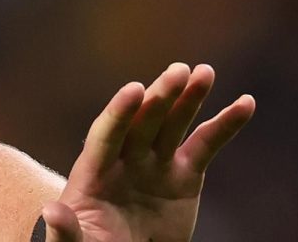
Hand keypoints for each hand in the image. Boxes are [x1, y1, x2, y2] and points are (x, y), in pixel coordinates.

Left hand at [41, 63, 254, 241]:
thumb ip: (65, 229)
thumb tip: (53, 211)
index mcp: (93, 171)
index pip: (105, 136)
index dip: (119, 113)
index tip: (134, 89)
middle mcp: (125, 158)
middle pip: (142, 122)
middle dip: (159, 97)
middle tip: (179, 71)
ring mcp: (155, 162)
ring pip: (172, 124)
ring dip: (188, 98)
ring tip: (205, 72)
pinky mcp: (184, 174)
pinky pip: (205, 144)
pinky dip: (224, 124)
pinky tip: (245, 103)